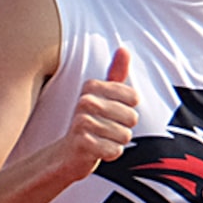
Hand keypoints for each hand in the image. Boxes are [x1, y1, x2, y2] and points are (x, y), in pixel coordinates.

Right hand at [60, 46, 138, 175]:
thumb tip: (124, 48)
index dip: (129, 110)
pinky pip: (115, 151)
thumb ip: (115, 73)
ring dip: (117, 142)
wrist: (68, 154)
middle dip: (124, 129)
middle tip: (106, 130)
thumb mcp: (103, 96)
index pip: (134, 98)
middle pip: (132, 117)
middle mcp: (85, 101)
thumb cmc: (92, 122)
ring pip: (125, 136)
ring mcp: (81, 122)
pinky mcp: (82, 144)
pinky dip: (111, 154)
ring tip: (102, 140)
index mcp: (92, 86)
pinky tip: (98, 151)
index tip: (112, 114)